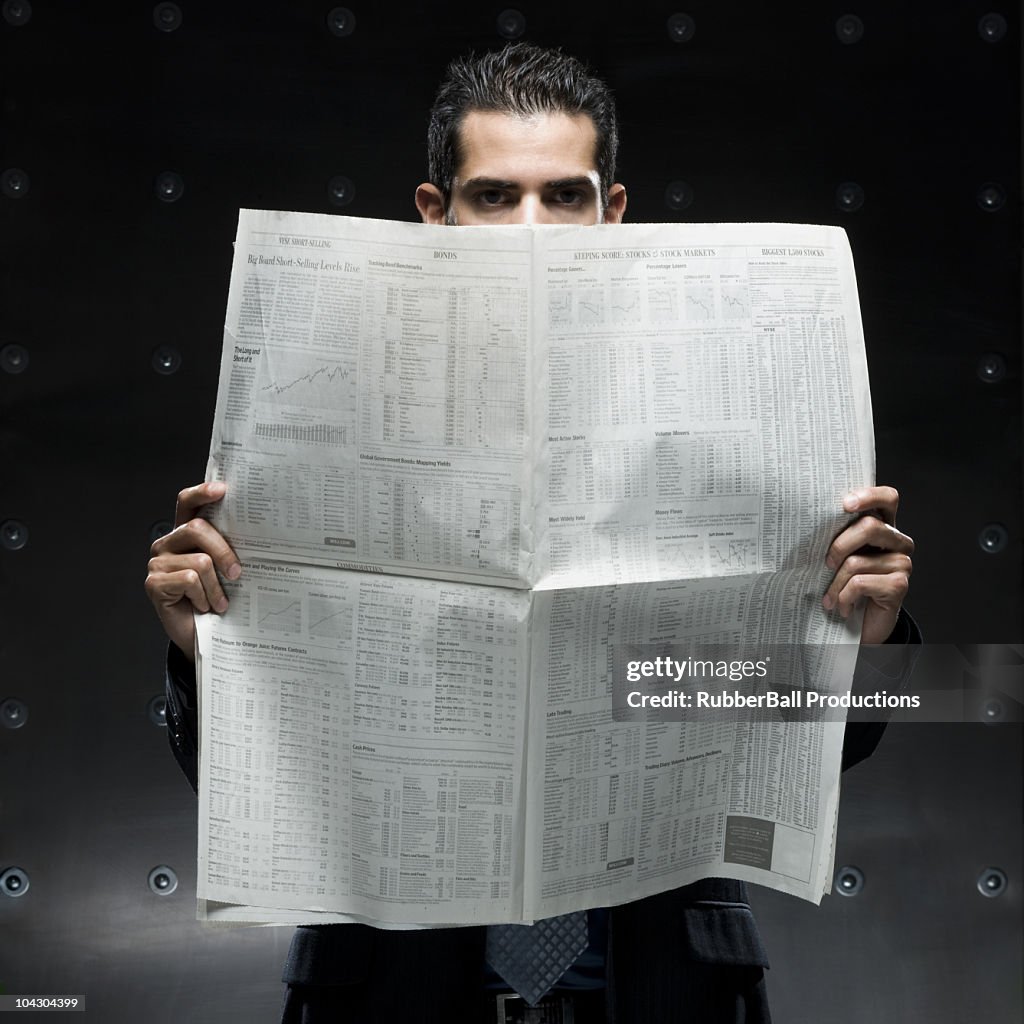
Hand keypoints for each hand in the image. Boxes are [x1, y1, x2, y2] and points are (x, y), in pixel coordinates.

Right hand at [145, 481, 240, 661]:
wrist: (203, 634)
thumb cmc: (218, 598)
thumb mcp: (226, 568)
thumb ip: (230, 546)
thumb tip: (257, 531)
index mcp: (185, 532)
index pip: (187, 502)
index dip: (202, 492)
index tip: (223, 490)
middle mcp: (168, 543)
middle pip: (199, 529)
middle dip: (224, 551)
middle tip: (238, 573)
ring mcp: (158, 562)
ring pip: (199, 560)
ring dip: (217, 586)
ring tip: (220, 602)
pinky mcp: (153, 583)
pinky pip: (189, 580)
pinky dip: (204, 596)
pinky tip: (203, 606)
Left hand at [822, 485, 913, 643]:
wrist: (858, 626)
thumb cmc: (844, 586)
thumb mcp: (838, 557)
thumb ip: (836, 536)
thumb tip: (808, 520)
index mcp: (883, 527)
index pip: (888, 498)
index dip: (869, 496)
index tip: (844, 504)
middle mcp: (897, 541)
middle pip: (870, 526)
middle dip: (839, 546)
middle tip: (825, 564)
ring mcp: (902, 563)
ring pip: (857, 561)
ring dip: (835, 583)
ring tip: (829, 597)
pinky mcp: (900, 585)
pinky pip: (860, 583)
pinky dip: (844, 596)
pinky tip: (843, 607)